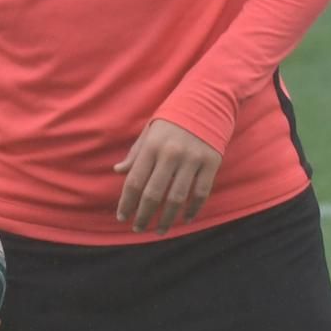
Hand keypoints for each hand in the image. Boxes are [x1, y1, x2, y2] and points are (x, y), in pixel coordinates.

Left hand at [113, 119, 221, 233]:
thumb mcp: (150, 131)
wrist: (207, 99)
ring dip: (167, 219)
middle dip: (144, 216)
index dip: (127, 203)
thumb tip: (118, 171)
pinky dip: (193, 209)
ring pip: (177, 199)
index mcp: (152, 146)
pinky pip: (200, 193)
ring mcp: (192, 159)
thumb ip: (136, 154)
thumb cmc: (173, 118)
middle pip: (153, 194)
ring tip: (160, 231)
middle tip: (138, 229)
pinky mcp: (211, 163)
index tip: (122, 217)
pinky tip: (185, 218)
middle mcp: (170, 154)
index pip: (134, 181)